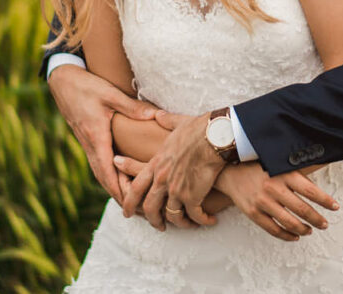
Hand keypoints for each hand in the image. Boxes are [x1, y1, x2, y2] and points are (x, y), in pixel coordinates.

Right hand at [48, 65, 155, 205]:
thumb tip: (155, 116)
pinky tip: (121, 180)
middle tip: (138, 212)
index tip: (131, 206)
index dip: (119, 190)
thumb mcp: (110, 94)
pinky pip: (99, 164)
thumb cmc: (86, 86)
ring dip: (115, 188)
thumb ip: (132, 107)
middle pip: (104, 179)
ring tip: (132, 203)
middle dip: (120, 196)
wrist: (62, 81)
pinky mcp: (88, 139)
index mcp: (96, 137)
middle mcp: (90, 145)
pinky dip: (110, 176)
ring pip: (101, 173)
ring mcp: (87, 143)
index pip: (107, 172)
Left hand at [121, 111, 223, 227]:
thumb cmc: (201, 127)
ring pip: (171, 215)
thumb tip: (158, 114)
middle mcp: (162, 178)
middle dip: (153, 220)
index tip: (126, 211)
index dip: (129, 201)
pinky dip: (202, 220)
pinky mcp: (193, 195)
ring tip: (189, 225)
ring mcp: (176, 189)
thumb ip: (166, 121)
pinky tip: (210, 220)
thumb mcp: (178, 123)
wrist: (216, 136)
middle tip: (158, 226)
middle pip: (149, 207)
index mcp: (157, 163)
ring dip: (180, 223)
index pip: (136, 186)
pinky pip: (194, 216)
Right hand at [216, 163, 338, 241]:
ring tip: (311, 230)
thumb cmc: (257, 166)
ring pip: (289, 222)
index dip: (325, 201)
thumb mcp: (278, 164)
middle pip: (302, 209)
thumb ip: (296, 173)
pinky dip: (287, 236)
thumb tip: (320, 179)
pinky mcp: (253, 213)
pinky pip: (273, 230)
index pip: (310, 190)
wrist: (229, 171)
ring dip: (304, 229)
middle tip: (325, 224)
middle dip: (317, 219)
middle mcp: (274, 188)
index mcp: (283, 174)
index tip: (335, 207)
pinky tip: (295, 236)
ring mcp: (262, 202)